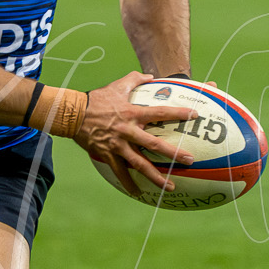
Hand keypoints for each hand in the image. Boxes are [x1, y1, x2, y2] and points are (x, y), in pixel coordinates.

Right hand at [75, 70, 196, 189]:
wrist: (74, 114)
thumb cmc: (97, 98)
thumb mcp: (118, 85)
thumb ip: (136, 79)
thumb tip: (150, 76)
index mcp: (133, 113)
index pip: (160, 112)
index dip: (178, 113)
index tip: (194, 115)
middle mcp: (128, 131)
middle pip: (154, 144)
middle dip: (173, 153)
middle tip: (189, 160)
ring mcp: (118, 145)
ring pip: (140, 164)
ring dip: (156, 176)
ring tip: (171, 186)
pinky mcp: (108, 155)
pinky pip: (120, 172)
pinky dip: (129, 183)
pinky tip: (138, 193)